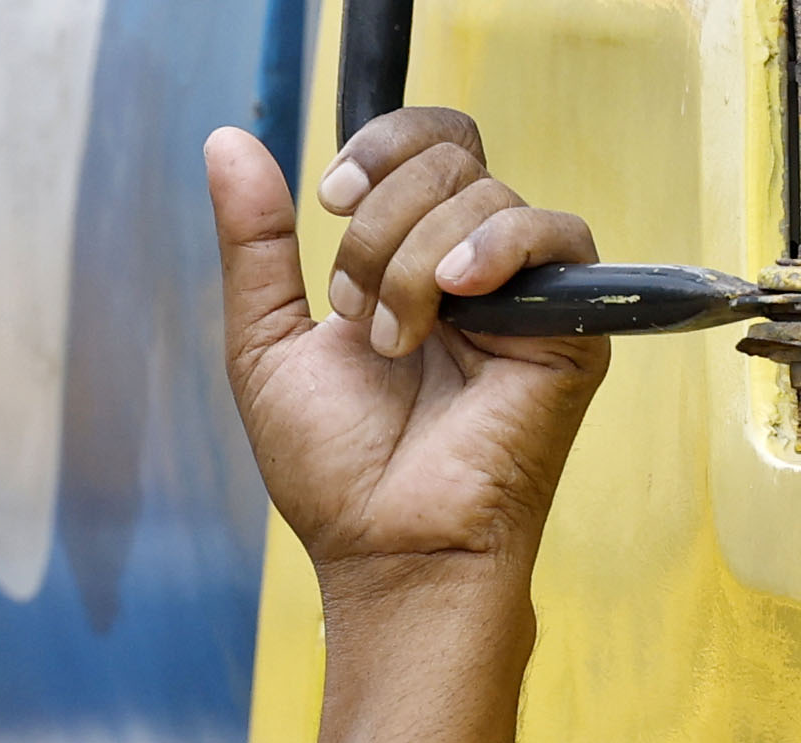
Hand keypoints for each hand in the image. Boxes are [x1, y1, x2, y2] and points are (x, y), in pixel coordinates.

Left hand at [206, 110, 607, 593]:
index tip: (330, 200)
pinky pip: (554, 232)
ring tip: (397, 345)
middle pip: (447, 159)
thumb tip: (226, 140)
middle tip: (357, 314)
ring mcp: (529, 292)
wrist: (384, 545)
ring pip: (482, 195)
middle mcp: (477, 263)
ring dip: (413, 266)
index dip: (380, 147)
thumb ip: (255, 241)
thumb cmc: (333, 468)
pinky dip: (494, 248)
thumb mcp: (267, 340)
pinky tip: (457, 296)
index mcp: (415, 256)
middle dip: (379, 230)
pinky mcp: (575, 324)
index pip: (426, 144)